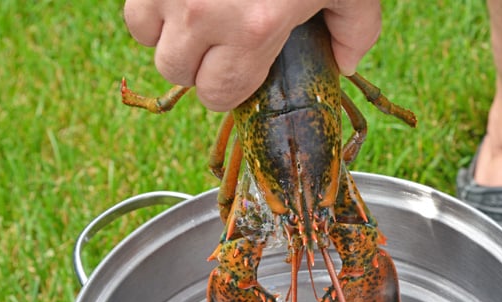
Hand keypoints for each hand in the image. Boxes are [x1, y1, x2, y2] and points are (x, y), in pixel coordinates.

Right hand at [123, 0, 380, 110]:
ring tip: (199, 16)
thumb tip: (344, 64)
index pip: (216, 93)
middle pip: (174, 70)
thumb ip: (354, 32)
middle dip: (198, 64)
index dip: (228, 88)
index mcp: (253, 29)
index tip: (240, 71)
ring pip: (147, 34)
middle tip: (222, 43)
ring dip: (169, 31)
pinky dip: (155, 0)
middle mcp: (202, 12)